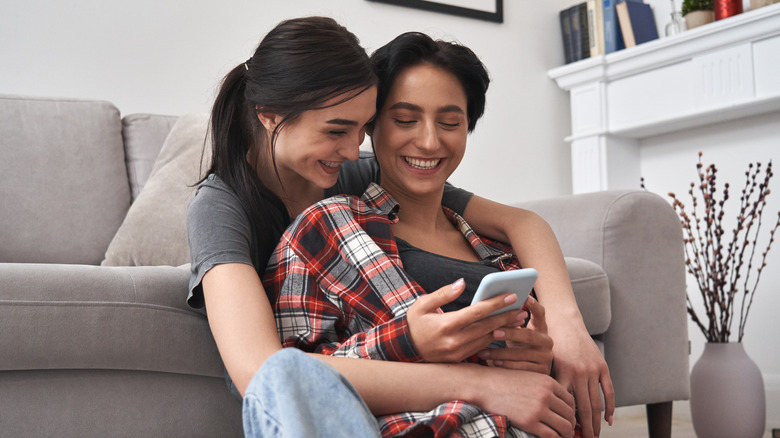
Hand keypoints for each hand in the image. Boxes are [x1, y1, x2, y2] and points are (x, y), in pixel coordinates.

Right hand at [406, 278, 525, 362]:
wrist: (405, 349)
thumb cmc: (415, 324)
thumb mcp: (422, 304)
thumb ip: (444, 293)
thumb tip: (462, 282)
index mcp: (446, 325)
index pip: (477, 312)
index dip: (495, 303)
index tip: (511, 296)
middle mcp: (454, 341)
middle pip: (486, 327)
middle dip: (506, 317)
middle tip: (521, 308)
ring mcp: (458, 352)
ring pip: (487, 339)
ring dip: (504, 329)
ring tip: (518, 319)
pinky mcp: (460, 359)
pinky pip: (481, 347)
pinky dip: (494, 338)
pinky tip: (504, 330)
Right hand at [469, 365, 576, 437]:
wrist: (484, 385)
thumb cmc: (503, 381)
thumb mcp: (528, 377)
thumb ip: (544, 387)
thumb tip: (556, 403)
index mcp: (548, 382)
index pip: (570, 400)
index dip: (572, 412)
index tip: (568, 418)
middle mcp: (546, 394)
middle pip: (570, 414)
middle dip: (571, 424)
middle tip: (567, 430)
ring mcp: (538, 409)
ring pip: (564, 426)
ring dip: (566, 434)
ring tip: (562, 436)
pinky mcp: (529, 422)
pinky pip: (551, 435)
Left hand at [478, 296, 553, 373]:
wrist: (532, 368)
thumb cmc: (519, 344)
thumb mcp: (518, 332)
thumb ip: (511, 321)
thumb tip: (491, 306)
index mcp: (541, 327)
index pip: (540, 313)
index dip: (534, 305)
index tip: (525, 297)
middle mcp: (547, 341)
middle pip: (529, 335)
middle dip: (510, 333)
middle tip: (494, 332)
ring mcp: (546, 357)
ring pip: (522, 354)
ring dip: (500, 353)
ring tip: (483, 352)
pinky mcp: (542, 372)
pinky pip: (522, 368)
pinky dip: (506, 365)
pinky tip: (494, 363)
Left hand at [551, 323, 614, 437]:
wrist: (564, 321)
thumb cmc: (548, 343)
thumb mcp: (544, 362)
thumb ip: (548, 383)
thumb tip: (547, 408)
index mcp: (562, 374)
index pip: (567, 406)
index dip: (568, 423)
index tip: (567, 435)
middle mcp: (579, 373)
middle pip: (584, 409)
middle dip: (585, 429)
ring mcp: (593, 371)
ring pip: (597, 403)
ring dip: (597, 423)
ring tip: (594, 436)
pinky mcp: (602, 367)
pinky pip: (609, 391)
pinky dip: (610, 407)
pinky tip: (608, 421)